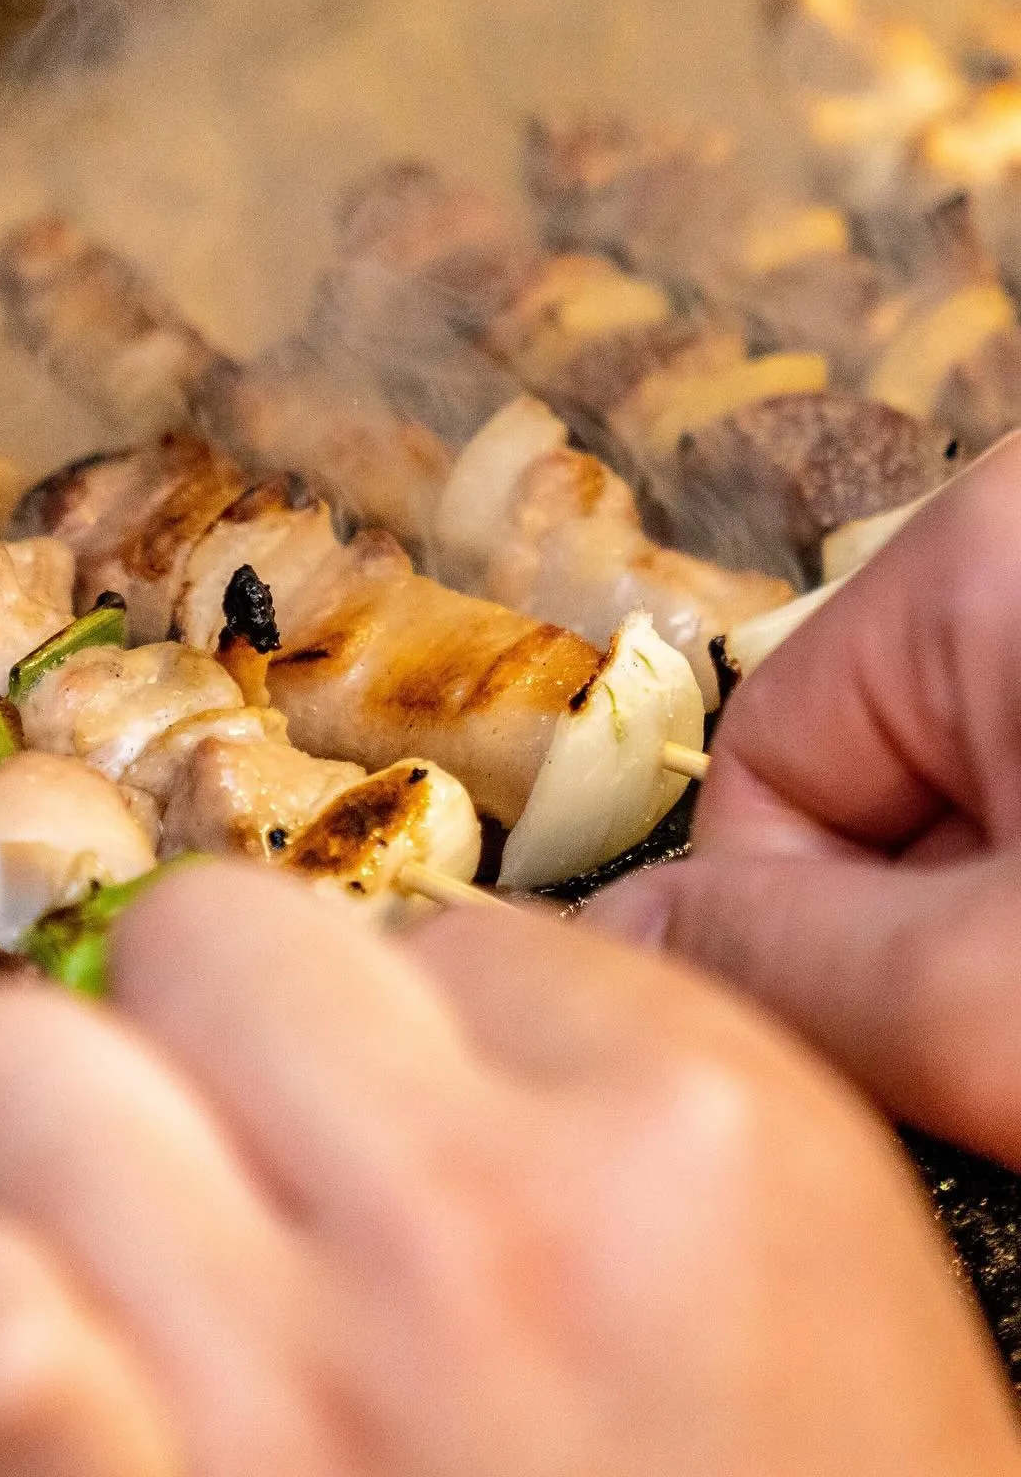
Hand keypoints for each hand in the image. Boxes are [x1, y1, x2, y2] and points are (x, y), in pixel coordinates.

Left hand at [0, 861, 1017, 1476]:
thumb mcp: (807, 1247)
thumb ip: (615, 1067)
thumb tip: (402, 985)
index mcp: (677, 1138)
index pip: (431, 924)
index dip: (415, 1020)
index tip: (427, 1107)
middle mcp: (470, 1233)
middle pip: (201, 935)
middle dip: (213, 1012)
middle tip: (251, 1123)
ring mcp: (284, 1391)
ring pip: (13, 1066)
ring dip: (58, 1138)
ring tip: (134, 1232)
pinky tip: (42, 1348)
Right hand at [589, 431, 1020, 1168]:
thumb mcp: (1008, 992)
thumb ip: (786, 967)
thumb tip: (602, 947)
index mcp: (986, 549)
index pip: (766, 767)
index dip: (797, 930)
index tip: (902, 1032)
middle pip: (872, 793)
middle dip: (927, 936)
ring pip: (975, 821)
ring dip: (1005, 936)